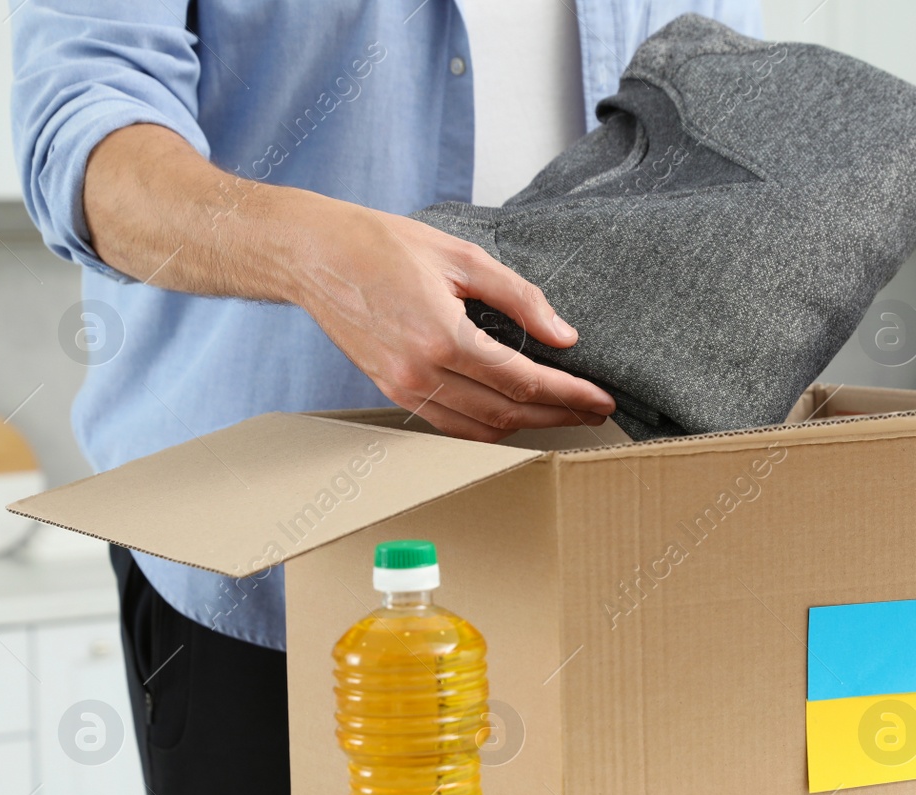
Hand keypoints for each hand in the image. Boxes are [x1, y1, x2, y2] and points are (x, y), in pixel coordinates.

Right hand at [291, 200, 615, 442]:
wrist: (314, 255)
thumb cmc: (381, 245)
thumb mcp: (461, 256)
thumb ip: (519, 298)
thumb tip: (564, 335)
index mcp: (442, 336)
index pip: (523, 380)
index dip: (569, 394)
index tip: (601, 399)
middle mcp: (421, 372)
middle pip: (507, 412)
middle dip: (558, 416)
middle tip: (594, 413)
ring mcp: (403, 388)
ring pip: (480, 429)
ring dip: (526, 426)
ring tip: (561, 415)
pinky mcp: (392, 391)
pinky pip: (451, 424)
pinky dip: (488, 426)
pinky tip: (512, 412)